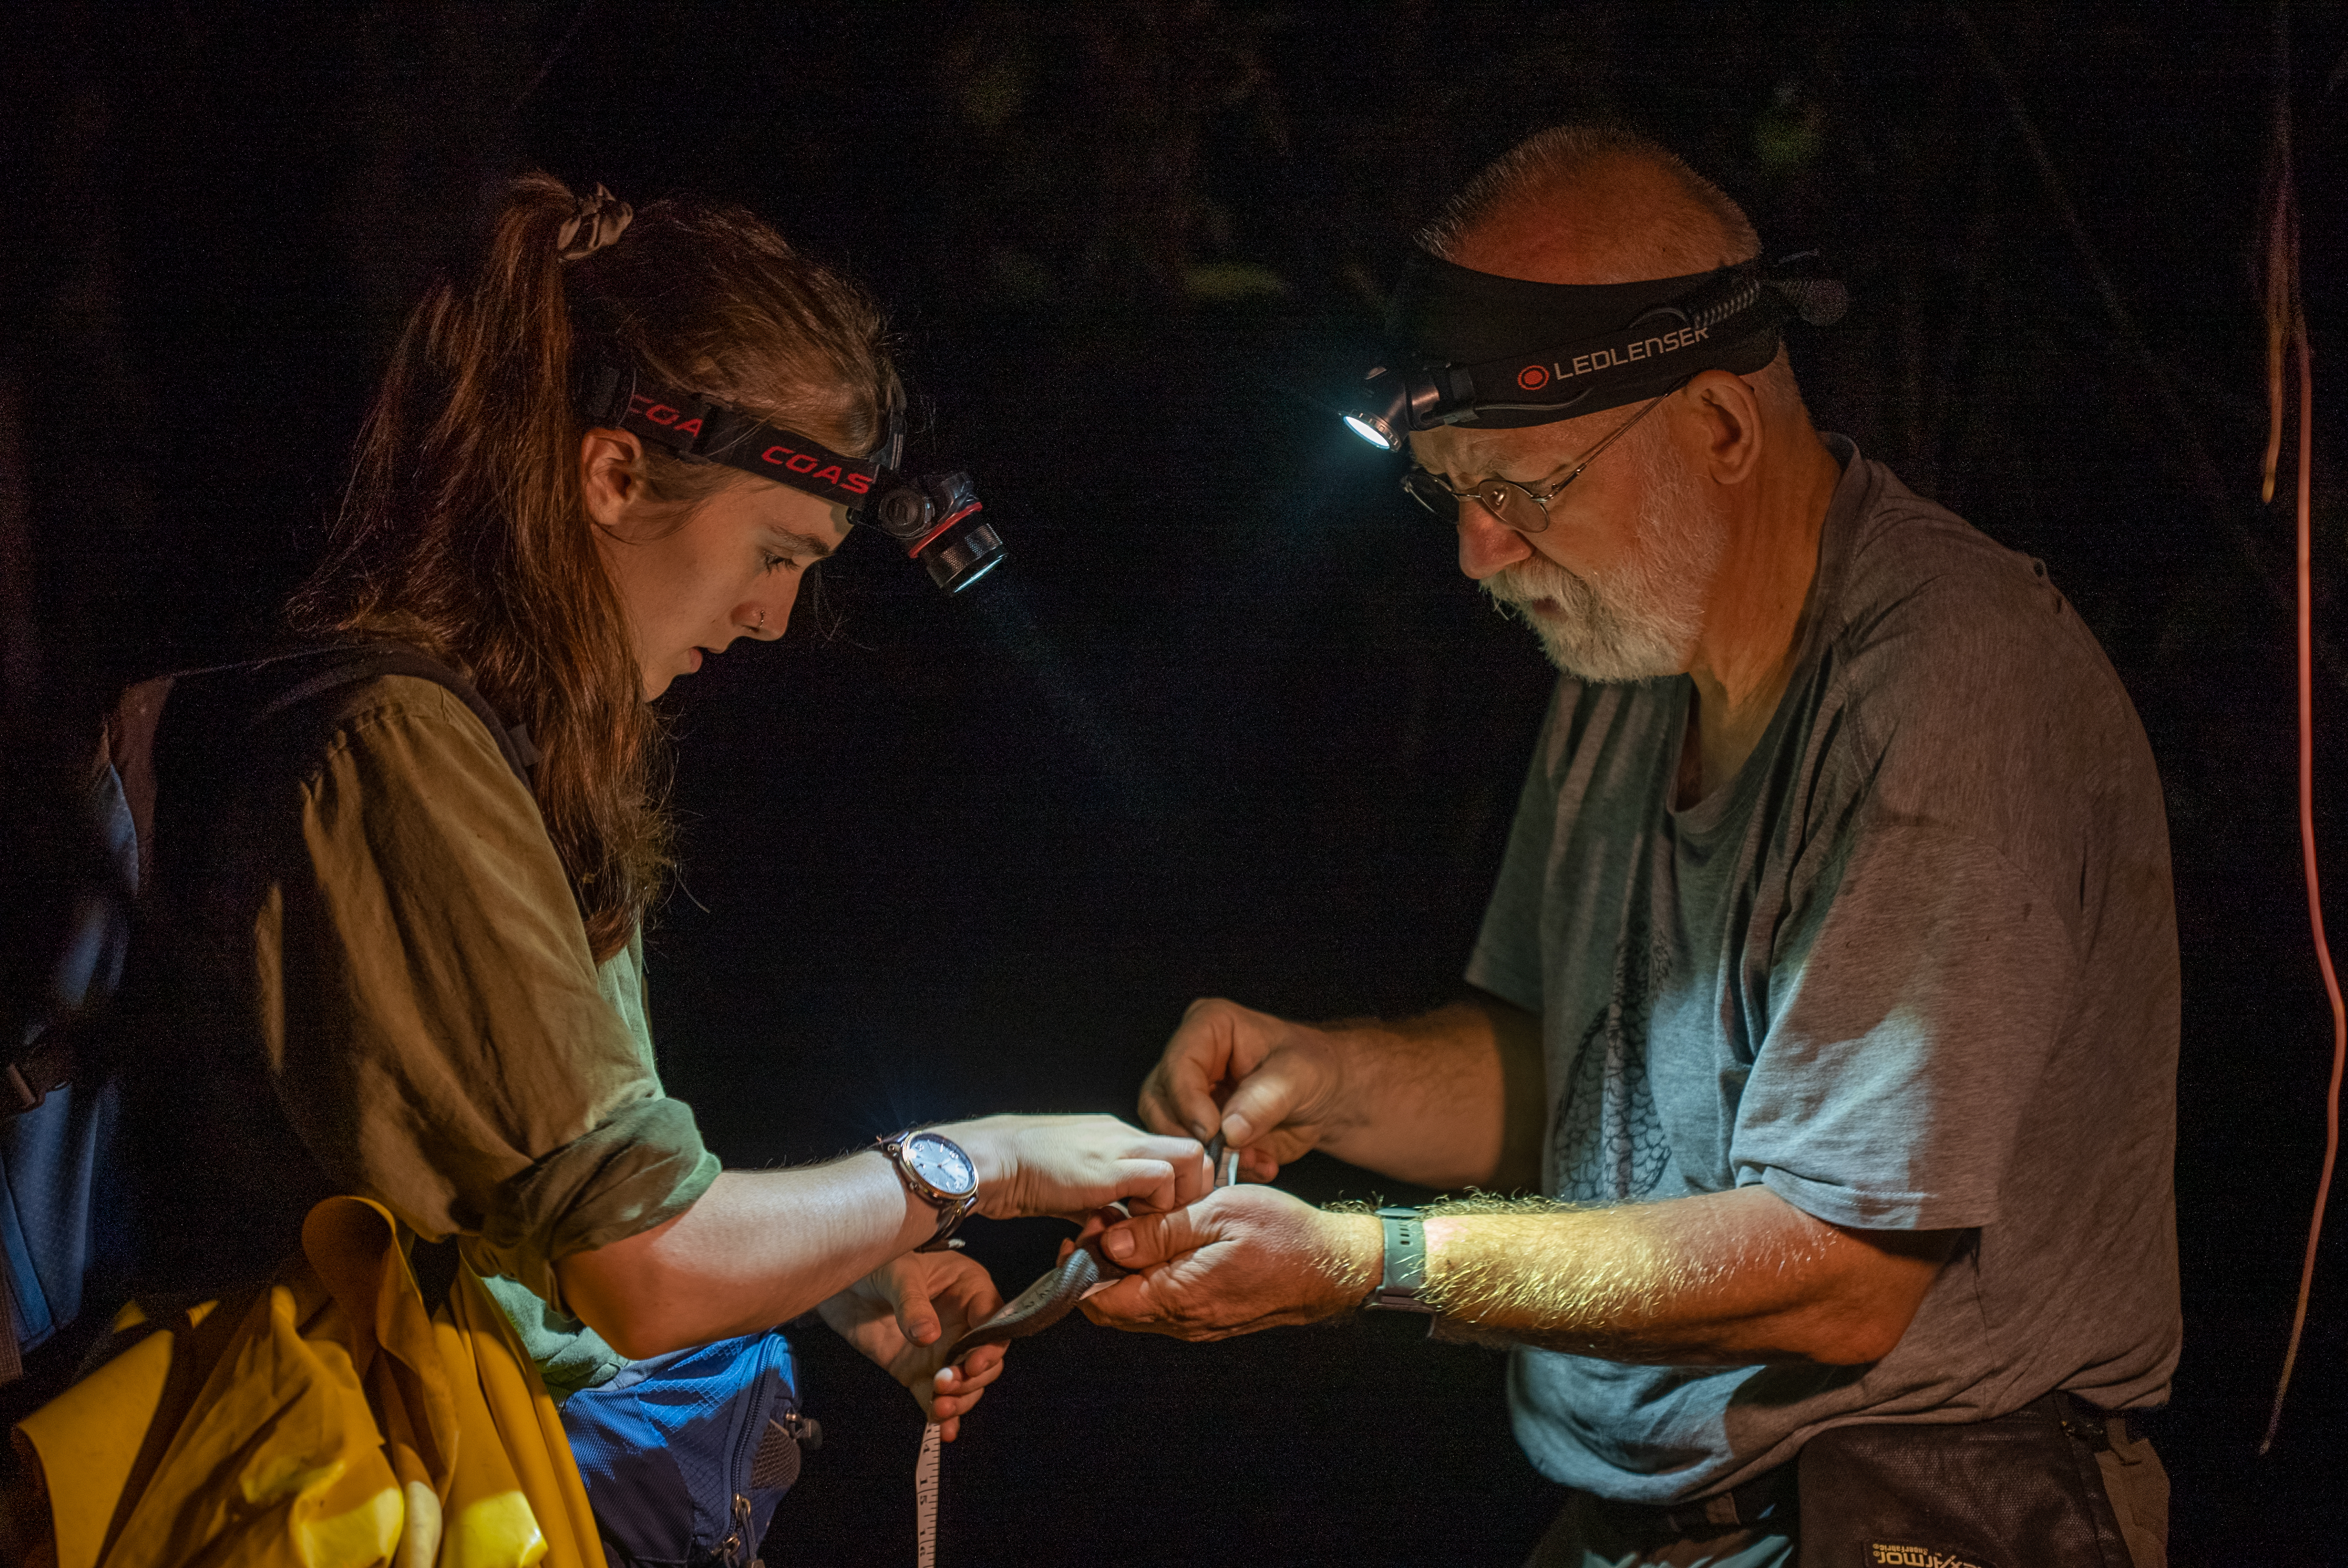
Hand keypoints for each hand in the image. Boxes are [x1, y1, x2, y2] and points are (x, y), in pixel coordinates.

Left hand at [816, 1250, 1008, 1440]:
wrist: (840, 1282)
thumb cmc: (877, 1262)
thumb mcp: (896, 1273)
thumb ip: (912, 1303)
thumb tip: (928, 1337)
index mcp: (968, 1289)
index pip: (994, 1320)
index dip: (990, 1346)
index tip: (971, 1364)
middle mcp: (963, 1324)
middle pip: (987, 1359)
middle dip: (972, 1378)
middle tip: (945, 1384)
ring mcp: (942, 1350)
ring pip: (968, 1383)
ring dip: (960, 1400)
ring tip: (940, 1406)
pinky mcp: (918, 1372)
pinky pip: (936, 1399)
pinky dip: (941, 1417)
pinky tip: (942, 1430)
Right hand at [942, 1113, 1209, 1220]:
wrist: (988, 1161)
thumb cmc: (1016, 1174)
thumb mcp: (1069, 1189)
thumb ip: (1098, 1203)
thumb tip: (1114, 1227)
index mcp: (1113, 1136)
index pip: (1172, 1155)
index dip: (1178, 1189)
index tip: (1162, 1217)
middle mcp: (1123, 1134)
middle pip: (1192, 1153)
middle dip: (1190, 1193)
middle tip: (1165, 1223)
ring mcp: (1120, 1146)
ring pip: (1189, 1158)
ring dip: (1177, 1199)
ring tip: (1148, 1225)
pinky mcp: (1111, 1166)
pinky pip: (1162, 1179)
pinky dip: (1156, 1208)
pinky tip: (1130, 1226)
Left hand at [1077, 1185, 1380, 1340]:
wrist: (1331, 1266)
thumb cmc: (1282, 1234)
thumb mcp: (1219, 1213)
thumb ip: (1161, 1230)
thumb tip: (1110, 1243)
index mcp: (1179, 1295)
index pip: (1102, 1302)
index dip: (1081, 1266)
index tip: (1084, 1227)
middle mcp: (1182, 1321)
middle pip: (1112, 1311)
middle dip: (1095, 1269)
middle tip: (1102, 1222)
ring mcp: (1196, 1324)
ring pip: (1135, 1309)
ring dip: (1121, 1274)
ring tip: (1128, 1226)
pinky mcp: (1208, 1319)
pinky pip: (1161, 1308)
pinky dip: (1146, 1280)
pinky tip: (1157, 1246)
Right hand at [1137, 998, 1345, 1181]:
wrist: (1326, 1095)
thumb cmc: (1313, 1067)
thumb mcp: (1299, 1076)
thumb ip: (1264, 1101)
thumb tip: (1228, 1131)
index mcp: (1208, 1027)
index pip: (1177, 1065)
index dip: (1188, 1102)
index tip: (1213, 1132)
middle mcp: (1188, 1059)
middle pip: (1158, 1102)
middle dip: (1190, 1137)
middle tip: (1224, 1157)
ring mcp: (1188, 1096)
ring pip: (1165, 1134)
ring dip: (1206, 1159)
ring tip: (1252, 1159)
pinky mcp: (1197, 1128)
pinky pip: (1190, 1157)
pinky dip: (1222, 1170)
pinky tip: (1259, 1164)